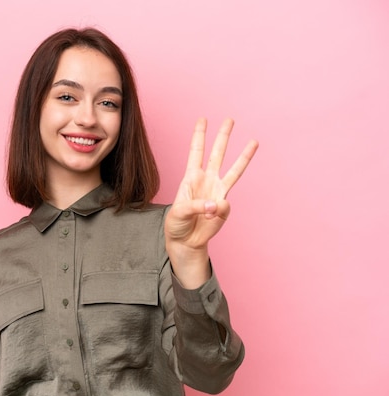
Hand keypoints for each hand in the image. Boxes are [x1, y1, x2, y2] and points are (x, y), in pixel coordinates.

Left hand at [165, 118, 257, 253]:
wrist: (185, 241)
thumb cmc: (177, 223)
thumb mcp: (178, 212)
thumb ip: (197, 206)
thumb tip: (217, 204)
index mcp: (191, 177)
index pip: (196, 152)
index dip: (199, 136)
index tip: (202, 119)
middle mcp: (206, 180)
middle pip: (217, 154)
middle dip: (223, 136)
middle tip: (230, 119)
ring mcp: (218, 192)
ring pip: (234, 170)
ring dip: (244, 156)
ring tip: (254, 141)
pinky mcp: (224, 208)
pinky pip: (224, 207)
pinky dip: (216, 213)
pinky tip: (208, 219)